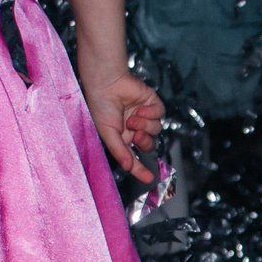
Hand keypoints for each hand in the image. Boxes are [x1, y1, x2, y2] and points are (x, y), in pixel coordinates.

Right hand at [78, 48, 163, 178]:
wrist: (106, 82)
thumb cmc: (101, 105)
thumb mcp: (107, 132)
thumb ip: (119, 150)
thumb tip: (128, 167)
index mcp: (122, 138)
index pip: (134, 157)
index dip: (141, 169)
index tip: (149, 178)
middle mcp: (134, 128)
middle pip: (150, 144)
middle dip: (145, 142)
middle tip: (136, 134)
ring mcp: (144, 116)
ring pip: (156, 129)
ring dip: (146, 125)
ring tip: (133, 117)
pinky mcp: (152, 103)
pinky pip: (159, 114)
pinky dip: (152, 113)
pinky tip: (141, 108)